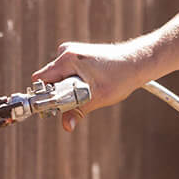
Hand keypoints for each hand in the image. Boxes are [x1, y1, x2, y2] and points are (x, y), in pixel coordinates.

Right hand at [32, 40, 153, 131]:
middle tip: (75, 100)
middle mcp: (65, 52)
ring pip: (56, 77)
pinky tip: (88, 84)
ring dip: (65, 88)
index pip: (41, 80)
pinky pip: (65, 73)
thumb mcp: (97, 98)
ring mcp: (71, 52)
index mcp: (66, 59)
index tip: (53, 107)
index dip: (44, 95)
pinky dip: (72, 82)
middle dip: (57, 93)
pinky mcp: (76, 56)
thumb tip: (66, 126)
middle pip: (47, 79)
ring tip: (87, 90)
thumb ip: (77, 111)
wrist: (137, 62)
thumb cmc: (120, 76)